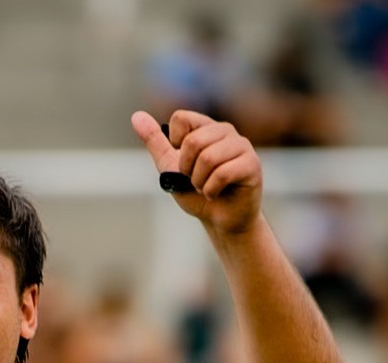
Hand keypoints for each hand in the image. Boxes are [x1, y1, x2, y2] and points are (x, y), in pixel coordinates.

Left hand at [131, 110, 262, 237]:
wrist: (220, 221)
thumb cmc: (197, 194)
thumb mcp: (171, 168)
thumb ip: (156, 142)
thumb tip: (136, 116)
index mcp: (206, 127)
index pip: (181, 119)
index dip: (175, 147)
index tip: (184, 163)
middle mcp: (226, 131)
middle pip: (193, 140)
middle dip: (187, 169)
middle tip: (196, 181)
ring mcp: (242, 145)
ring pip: (208, 158)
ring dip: (199, 182)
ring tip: (206, 188)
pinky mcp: (252, 164)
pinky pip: (222, 173)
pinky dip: (211, 190)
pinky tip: (216, 193)